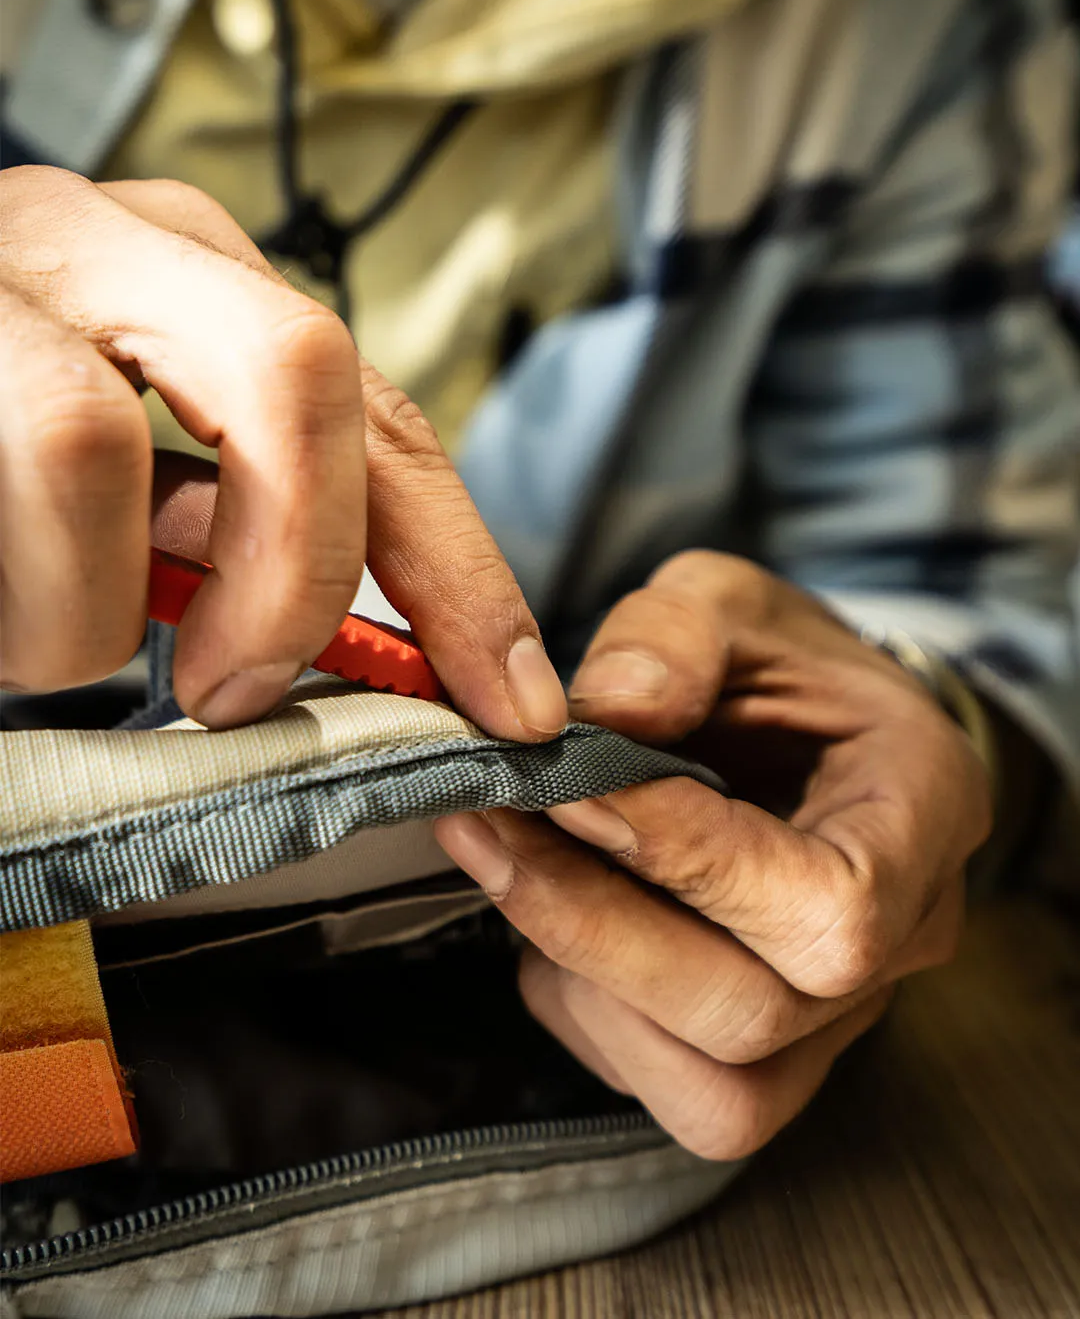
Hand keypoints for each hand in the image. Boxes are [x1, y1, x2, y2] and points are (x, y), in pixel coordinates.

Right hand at [0, 167, 565, 737]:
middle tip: (238, 685)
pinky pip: (4, 471)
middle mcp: (105, 242)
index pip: (386, 419)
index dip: (463, 572)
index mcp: (198, 284)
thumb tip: (366, 657)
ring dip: (78, 609)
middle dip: (294, 573)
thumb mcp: (140, 499)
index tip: (508, 703)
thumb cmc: (6, 489)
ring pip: (87, 444)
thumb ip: (243, 540)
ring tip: (44, 640)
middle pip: (299, 375)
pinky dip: (14, 598)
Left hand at [435, 551, 991, 1158]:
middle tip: (486, 822)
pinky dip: (580, 1004)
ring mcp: (837, 1016)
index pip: (828, 906)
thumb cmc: (777, 664)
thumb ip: (674, 638)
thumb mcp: (727, 603)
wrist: (804, 729)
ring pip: (712, 1087)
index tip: (565, 787)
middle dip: (592, 924)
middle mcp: (899, 941)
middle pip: (752, 1013)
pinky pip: (665, 1085)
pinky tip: (548, 905)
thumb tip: (605, 711)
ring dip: (579, 976)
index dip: (687, 863)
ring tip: (506, 861)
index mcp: (921, 815)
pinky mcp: (766, 1054)